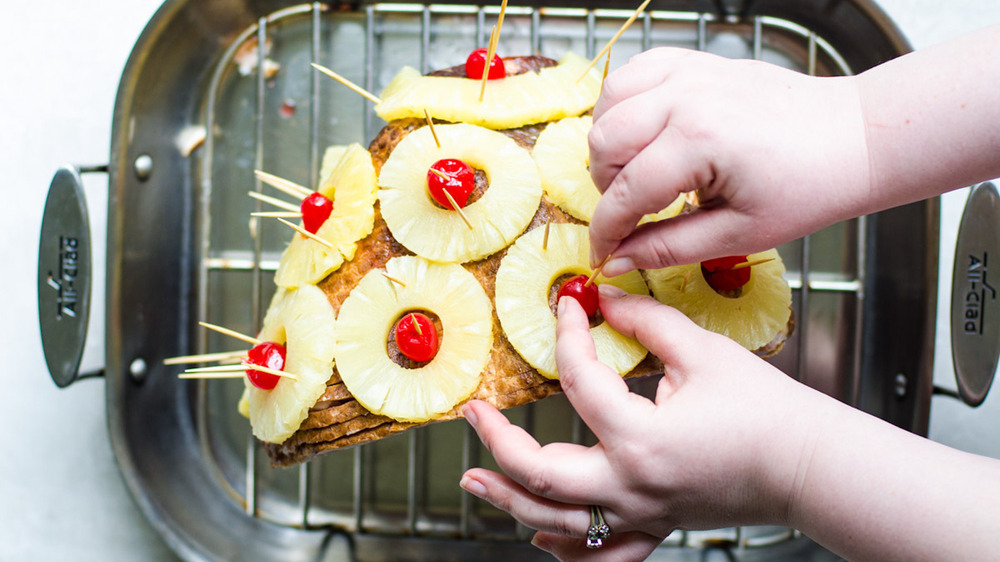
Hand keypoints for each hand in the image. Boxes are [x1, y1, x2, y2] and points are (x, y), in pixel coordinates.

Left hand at [460, 286, 821, 559]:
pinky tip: (540, 538)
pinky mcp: (655, 525)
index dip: (566, 335)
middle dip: (497, 440)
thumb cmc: (767, 411)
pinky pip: (600, 553)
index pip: (580, 379)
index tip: (565, 307)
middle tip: (473, 412)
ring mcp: (640, 513)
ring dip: (509, 500)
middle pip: (540, 472)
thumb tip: (604, 301)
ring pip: (556, 521)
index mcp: (641, 437)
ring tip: (474, 480)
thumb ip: (646, 322)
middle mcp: (631, 485)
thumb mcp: (704, 352)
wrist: (807, 464)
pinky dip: (565, 547)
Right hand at [588, 48, 869, 275]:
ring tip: (638, 172)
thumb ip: (668, 248)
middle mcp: (686, 97)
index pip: (624, 193)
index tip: (605, 254)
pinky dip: (625, 103)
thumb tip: (618, 261)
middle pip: (603, 143)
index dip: (607, 232)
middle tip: (632, 212)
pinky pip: (634, 72)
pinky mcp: (695, 62)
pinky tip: (645, 131)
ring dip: (610, 143)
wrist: (851, 138)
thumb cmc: (808, 185)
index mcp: (699, 141)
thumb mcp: (738, 233)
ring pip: (608, 103)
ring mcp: (689, 73)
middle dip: (606, 187)